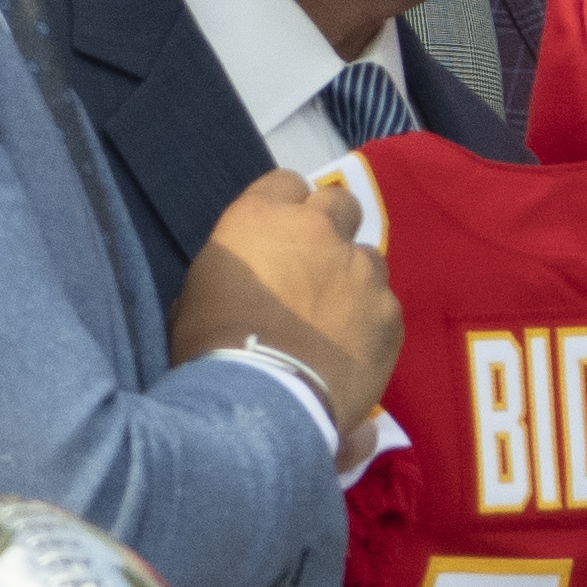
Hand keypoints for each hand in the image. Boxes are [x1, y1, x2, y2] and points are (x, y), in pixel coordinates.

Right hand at [170, 172, 404, 432]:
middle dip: (331, 229)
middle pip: (340, 204)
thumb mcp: (197, 296)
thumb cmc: (210, 351)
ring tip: (337, 321)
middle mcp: (318, 230)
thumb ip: (232, 271)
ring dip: (354, 278)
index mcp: (261, 218)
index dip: (286, 210)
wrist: (260, 403)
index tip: (281, 239)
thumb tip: (244, 287)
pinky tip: (352, 354)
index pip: (286, 183)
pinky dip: (371, 324)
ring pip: (368, 258)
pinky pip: (385, 308)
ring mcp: (360, 270)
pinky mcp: (389, 313)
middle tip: (316, 268)